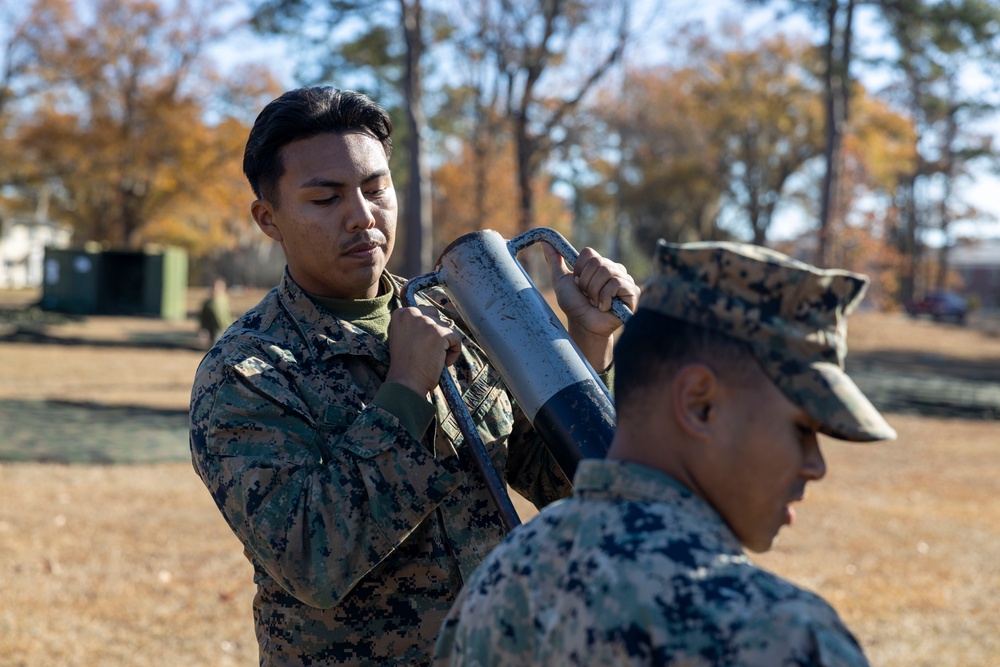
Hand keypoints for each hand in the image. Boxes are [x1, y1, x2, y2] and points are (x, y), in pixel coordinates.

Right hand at [386, 306, 462, 395]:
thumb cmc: (405, 364)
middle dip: (437, 332)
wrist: (406, 382)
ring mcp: (427, 322)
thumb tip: (433, 319)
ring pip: (447, 328)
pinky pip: (456, 339)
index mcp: (402, 313)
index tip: (421, 345)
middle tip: (428, 351)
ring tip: (432, 359)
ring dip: (445, 344)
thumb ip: (414, 325)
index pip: (424, 312)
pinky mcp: (440, 333)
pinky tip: (443, 362)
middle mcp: (412, 313)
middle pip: (436, 316)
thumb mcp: (403, 337)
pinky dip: (454, 352)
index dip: (427, 329)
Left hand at [543, 242, 639, 370]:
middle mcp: (614, 268)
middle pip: (597, 262)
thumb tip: (544, 241)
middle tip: (587, 295)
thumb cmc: (574, 305)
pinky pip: (616, 283)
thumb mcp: (561, 281)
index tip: (578, 283)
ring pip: (606, 272)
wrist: (584, 325)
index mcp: (600, 264)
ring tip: (595, 302)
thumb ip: (554, 261)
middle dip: (586, 282)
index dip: (579, 269)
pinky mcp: (632, 291)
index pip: (589, 253)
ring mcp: (625, 279)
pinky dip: (605, 297)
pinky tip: (605, 307)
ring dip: (594, 291)